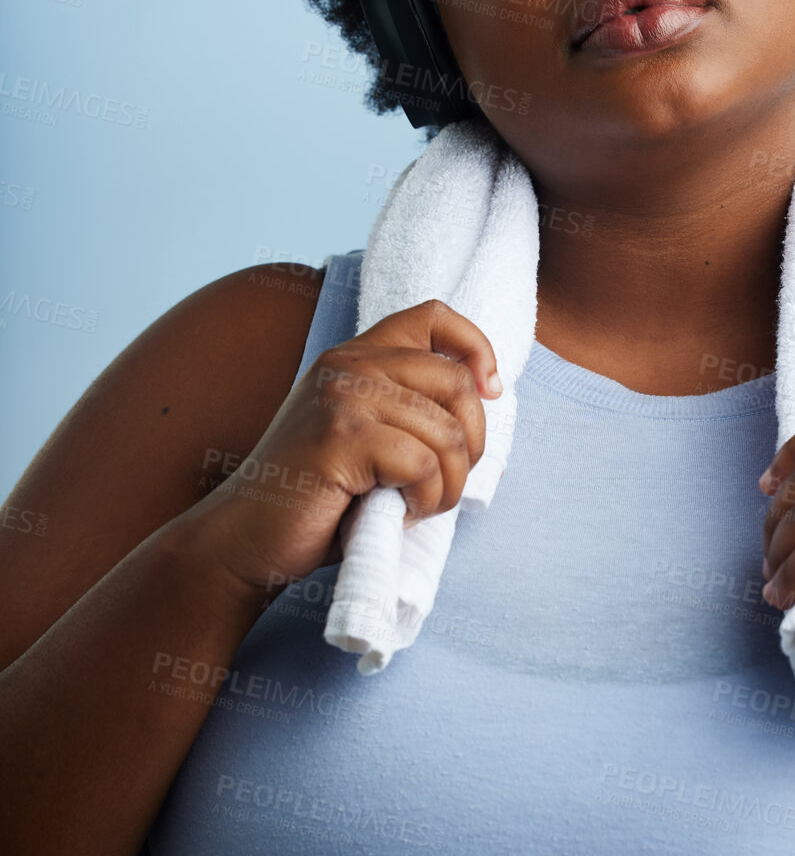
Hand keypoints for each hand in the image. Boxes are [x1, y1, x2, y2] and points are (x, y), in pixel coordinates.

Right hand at [185, 298, 502, 597]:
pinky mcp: (342, 438)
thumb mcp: (363, 436)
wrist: (244, 538)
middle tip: (443, 484)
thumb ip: (406, 408)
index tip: (489, 393)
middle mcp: (347, 365)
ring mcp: (342, 398)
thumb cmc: (313, 499)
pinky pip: (423, 466)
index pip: (434, 317)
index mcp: (353, 357)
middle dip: (471, 445)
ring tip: (416, 506)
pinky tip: (396, 514)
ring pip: (447, 433)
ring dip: (447, 486)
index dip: (476, 349)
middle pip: (456, 383)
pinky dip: (425, 501)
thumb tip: (484, 399)